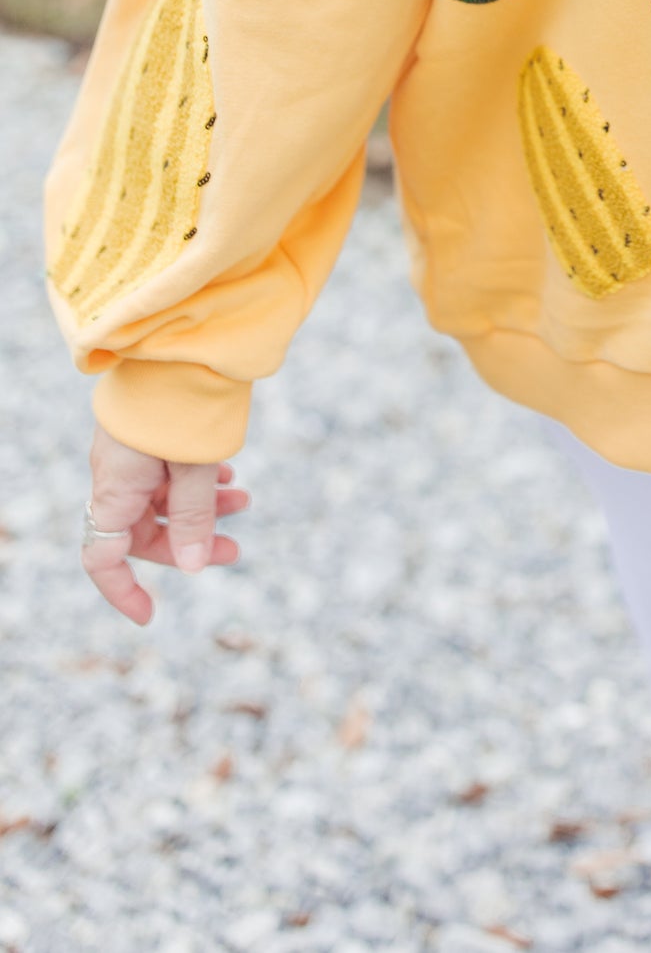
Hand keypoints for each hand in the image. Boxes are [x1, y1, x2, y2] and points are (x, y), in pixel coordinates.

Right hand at [83, 422, 249, 624]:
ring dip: (201, 509)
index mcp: (115, 488)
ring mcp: (130, 453)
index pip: (102, 558)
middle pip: (141, 531)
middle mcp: (115, 474)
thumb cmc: (183, 402)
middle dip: (187, 543)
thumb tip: (191, 566)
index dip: (122, 591)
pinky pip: (166, 472)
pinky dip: (197, 482)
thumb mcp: (195, 465)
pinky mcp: (147, 434)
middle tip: (236, 551)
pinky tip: (230, 478)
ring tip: (245, 504)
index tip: (150, 614)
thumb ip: (193, 516)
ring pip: (160, 498)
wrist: (180, 339)